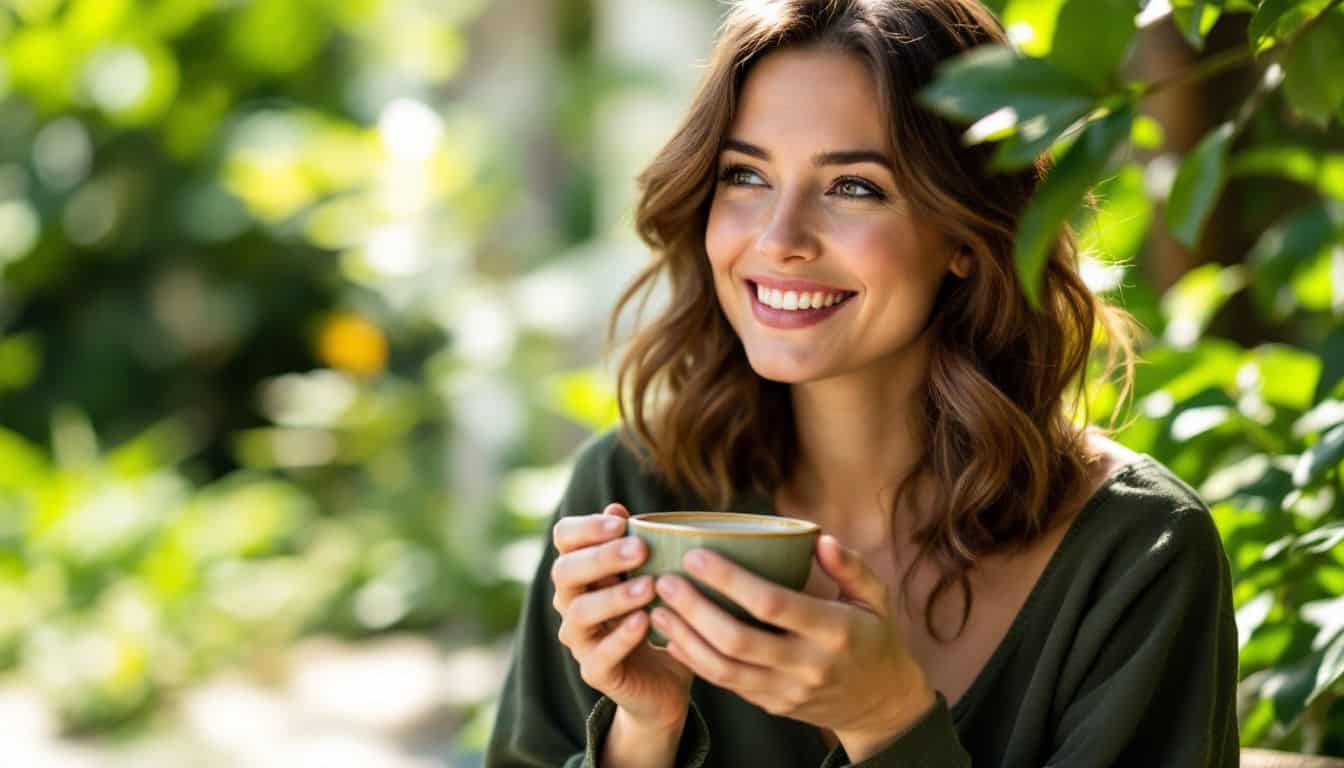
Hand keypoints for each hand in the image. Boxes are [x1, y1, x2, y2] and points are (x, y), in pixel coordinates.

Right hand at [550, 503, 694, 731]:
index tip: (620, 523)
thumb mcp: (652, 577)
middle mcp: (571, 602)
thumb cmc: (656, 617)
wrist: (663, 682)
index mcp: (582, 571)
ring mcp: (580, 639)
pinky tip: (645, 621)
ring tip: (648, 587)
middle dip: (601, 558)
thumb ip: (635, 545)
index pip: (564, 539)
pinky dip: (622, 637)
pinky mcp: (595, 672)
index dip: (586, 527)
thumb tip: (616, 509)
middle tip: (640, 550)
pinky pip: (600, 655)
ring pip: (579, 613)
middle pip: (565, 572)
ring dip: (613, 596)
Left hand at [647, 534, 936, 757]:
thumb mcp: (876, 598)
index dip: (730, 580)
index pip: (773, 603)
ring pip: (724, 668)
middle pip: (738, 638)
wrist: (881, 704)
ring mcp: (788, 690)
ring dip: (685, 637)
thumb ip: (851, 567)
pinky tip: (672, 638)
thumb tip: (820, 538)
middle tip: (665, 580)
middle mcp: (808, 665)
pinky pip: (726, 685)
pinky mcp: (773, 705)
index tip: (696, 555)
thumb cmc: (874, 637)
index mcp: (834, 630)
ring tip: (657, 609)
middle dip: (694, 608)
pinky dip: (695, 661)